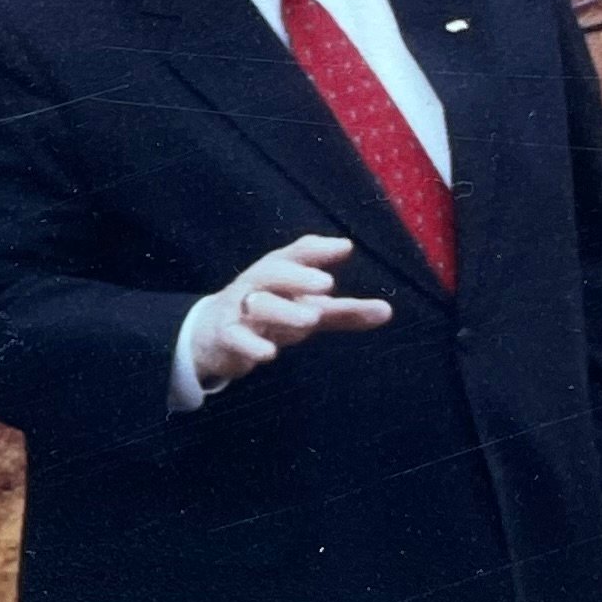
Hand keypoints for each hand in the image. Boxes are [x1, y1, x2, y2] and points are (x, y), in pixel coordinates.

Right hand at [187, 233, 391, 386]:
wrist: (213, 335)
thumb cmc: (269, 315)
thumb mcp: (307, 310)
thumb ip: (345, 311)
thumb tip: (388, 310)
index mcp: (278, 271)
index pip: (296, 254)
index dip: (318, 250)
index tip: (345, 248)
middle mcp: (257, 284)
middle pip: (273, 272)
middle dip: (298, 276)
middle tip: (327, 284)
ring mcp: (239, 309)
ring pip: (257, 304)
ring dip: (283, 310)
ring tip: (311, 319)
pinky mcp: (225, 336)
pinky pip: (235, 337)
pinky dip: (250, 344)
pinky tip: (269, 353)